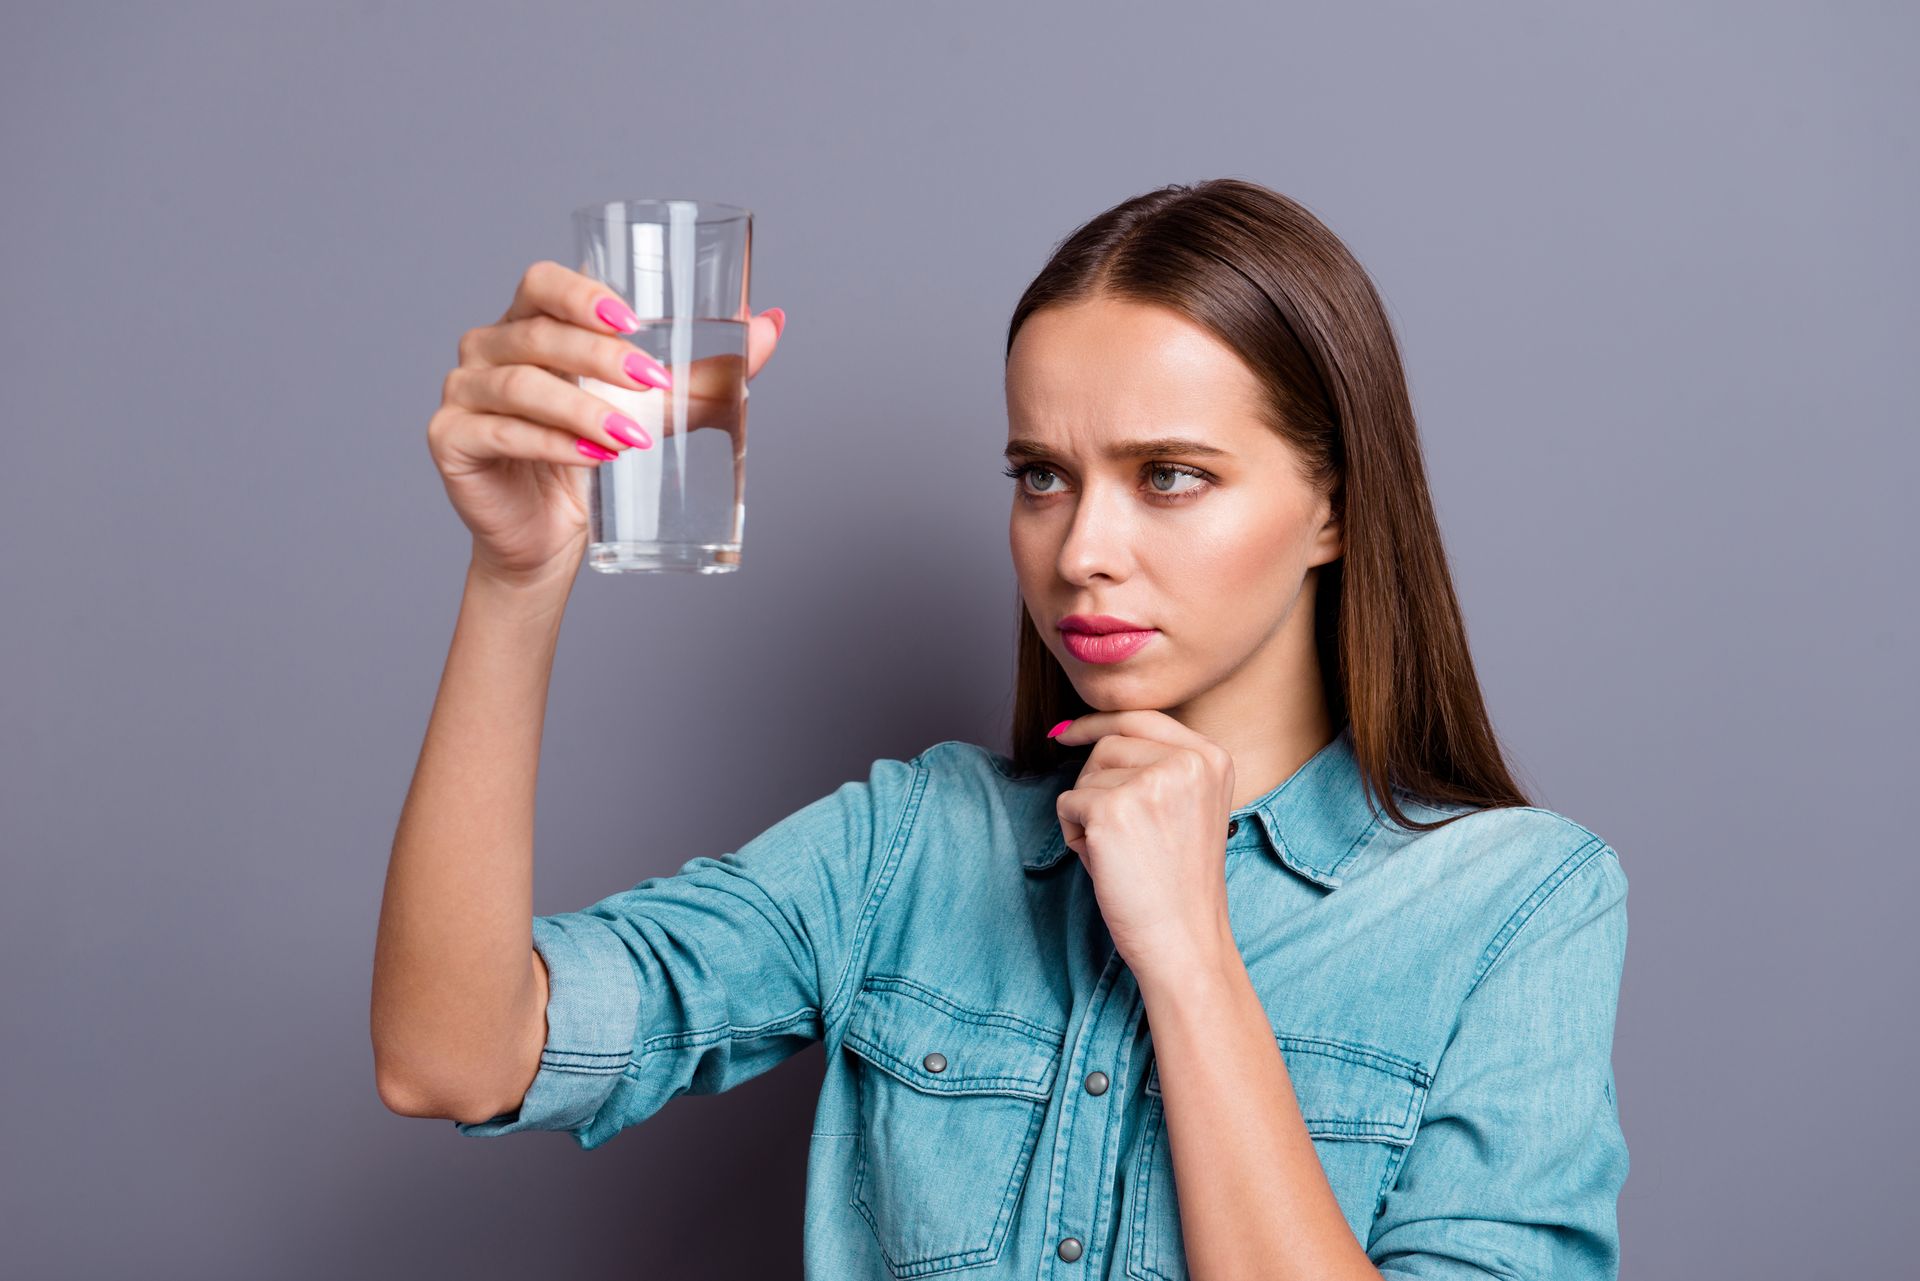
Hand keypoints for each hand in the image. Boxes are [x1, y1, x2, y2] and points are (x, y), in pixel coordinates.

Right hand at [427, 259, 784, 587]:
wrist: (550, 540)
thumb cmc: (598, 461)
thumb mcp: (657, 411)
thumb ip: (708, 371)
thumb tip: (773, 323)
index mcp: (529, 323)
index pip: (542, 281)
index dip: (582, 292)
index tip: (634, 320)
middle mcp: (487, 348)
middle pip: (538, 334)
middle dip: (601, 358)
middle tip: (654, 385)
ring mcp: (464, 393)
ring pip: (520, 384)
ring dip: (582, 408)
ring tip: (631, 437)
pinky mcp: (450, 441)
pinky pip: (501, 433)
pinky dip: (550, 444)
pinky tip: (591, 458)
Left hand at [1050, 710, 1238, 978]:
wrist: (1184, 940)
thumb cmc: (1176, 882)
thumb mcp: (1187, 806)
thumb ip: (1155, 765)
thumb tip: (1075, 729)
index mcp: (1211, 758)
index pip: (1141, 718)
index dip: (1098, 723)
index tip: (1066, 734)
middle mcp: (1186, 762)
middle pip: (1108, 744)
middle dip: (1095, 785)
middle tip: (1117, 834)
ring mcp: (1150, 783)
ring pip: (1085, 774)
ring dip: (1087, 813)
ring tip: (1119, 852)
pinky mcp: (1113, 809)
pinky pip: (1067, 804)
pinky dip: (1073, 835)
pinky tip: (1105, 863)